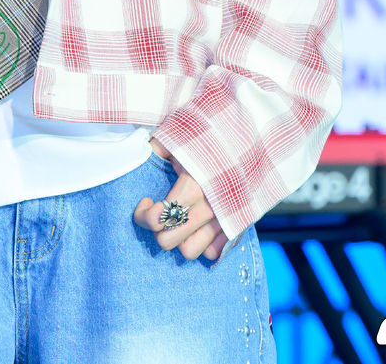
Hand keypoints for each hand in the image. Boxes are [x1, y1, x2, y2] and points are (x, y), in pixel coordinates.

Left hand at [133, 141, 228, 261]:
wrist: (250, 135)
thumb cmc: (209, 133)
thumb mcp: (179, 133)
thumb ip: (155, 148)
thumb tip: (135, 158)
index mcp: (193, 184)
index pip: (158, 219)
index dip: (143, 214)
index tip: (147, 200)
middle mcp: (210, 207)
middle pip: (169, 240)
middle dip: (158, 227)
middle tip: (160, 209)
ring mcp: (225, 218)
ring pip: (190, 251)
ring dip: (179, 238)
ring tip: (179, 217)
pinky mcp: (237, 224)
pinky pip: (213, 251)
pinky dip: (202, 242)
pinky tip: (197, 222)